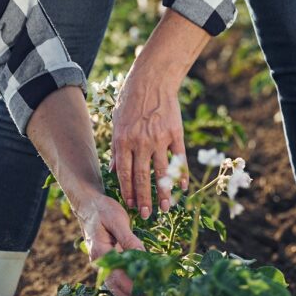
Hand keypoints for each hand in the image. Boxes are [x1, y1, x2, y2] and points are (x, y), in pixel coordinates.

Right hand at [74, 193, 150, 295]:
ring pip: (114, 285)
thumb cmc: (103, 210)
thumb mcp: (117, 220)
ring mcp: (101, 263)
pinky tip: (137, 295)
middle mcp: (98, 262)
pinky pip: (115, 279)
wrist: (88, 205)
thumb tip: (142, 255)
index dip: (132, 288)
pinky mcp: (106, 262)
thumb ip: (128, 238)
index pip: (118, 276)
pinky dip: (125, 289)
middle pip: (115, 286)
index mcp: (100, 252)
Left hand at [109, 63, 187, 219]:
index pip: (125, 174)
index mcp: (123, 141)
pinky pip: (179, 159)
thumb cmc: (130, 101)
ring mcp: (159, 138)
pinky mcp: (175, 133)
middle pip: (142, 178)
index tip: (132, 207)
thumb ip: (116, 149)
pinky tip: (182, 188)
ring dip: (164, 193)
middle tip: (147, 216)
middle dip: (144, 199)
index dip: (128, 193)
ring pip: (162, 172)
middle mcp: (140, 142)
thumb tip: (114, 172)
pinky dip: (181, 175)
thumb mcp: (116, 123)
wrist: (151, 80)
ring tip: (166, 208)